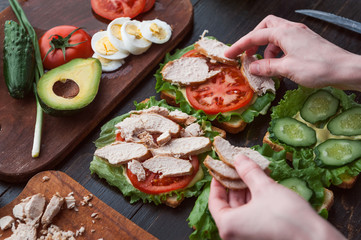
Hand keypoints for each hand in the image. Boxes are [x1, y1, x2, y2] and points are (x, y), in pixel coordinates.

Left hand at [208, 154, 345, 239]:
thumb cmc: (286, 217)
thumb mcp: (265, 188)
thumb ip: (249, 172)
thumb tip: (239, 158)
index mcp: (228, 226)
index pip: (214, 202)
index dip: (217, 183)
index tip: (220, 171)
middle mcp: (235, 235)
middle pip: (229, 206)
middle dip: (234, 185)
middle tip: (238, 168)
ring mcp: (248, 237)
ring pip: (242, 211)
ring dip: (246, 192)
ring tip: (253, 175)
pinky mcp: (262, 237)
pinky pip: (252, 218)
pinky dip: (255, 203)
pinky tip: (263, 188)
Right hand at [225, 15, 360, 90]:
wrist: (345, 69)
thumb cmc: (319, 67)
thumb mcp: (287, 69)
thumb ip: (267, 67)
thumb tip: (253, 67)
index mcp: (285, 32)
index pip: (255, 36)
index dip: (239, 46)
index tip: (229, 54)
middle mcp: (292, 30)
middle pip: (266, 26)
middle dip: (254, 39)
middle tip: (248, 54)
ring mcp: (300, 36)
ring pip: (276, 35)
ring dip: (266, 49)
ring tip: (265, 65)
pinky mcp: (306, 43)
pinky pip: (285, 43)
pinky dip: (277, 53)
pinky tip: (279, 66)